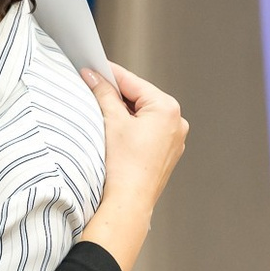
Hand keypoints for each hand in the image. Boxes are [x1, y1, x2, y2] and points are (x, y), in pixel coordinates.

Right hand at [76, 64, 188, 270]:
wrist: (129, 203)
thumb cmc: (123, 165)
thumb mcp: (111, 122)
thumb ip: (103, 93)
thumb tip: (93, 76)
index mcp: (167, 109)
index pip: (132, 82)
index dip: (109, 74)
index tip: (92, 67)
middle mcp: (177, 122)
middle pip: (139, 98)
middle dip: (116, 95)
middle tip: (92, 91)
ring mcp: (175, 140)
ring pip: (143, 116)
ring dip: (123, 113)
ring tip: (102, 117)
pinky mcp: (167, 154)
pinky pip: (148, 133)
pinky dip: (132, 129)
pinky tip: (115, 136)